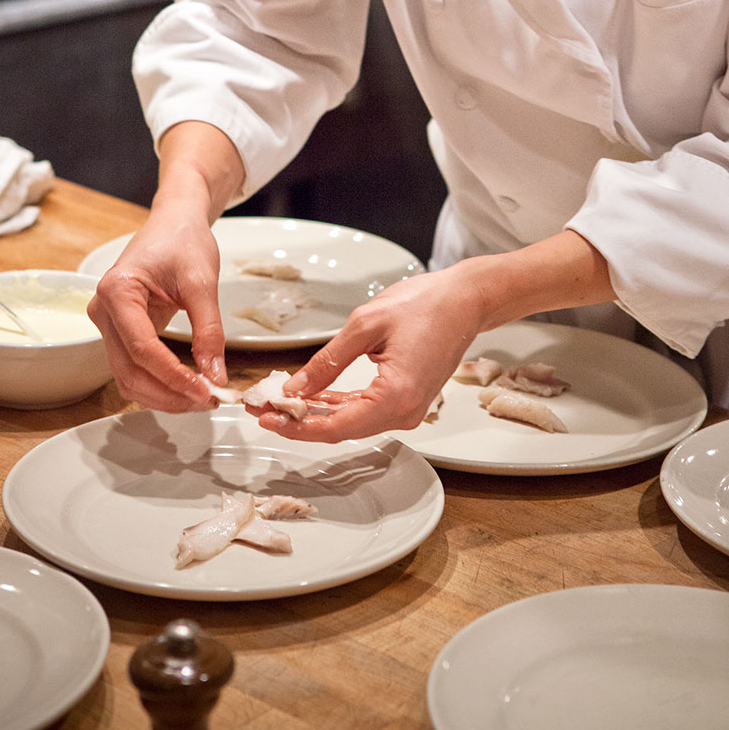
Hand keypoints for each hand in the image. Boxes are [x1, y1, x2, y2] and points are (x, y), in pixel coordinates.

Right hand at [88, 204, 223, 411]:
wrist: (175, 222)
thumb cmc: (184, 240)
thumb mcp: (202, 282)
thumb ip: (209, 330)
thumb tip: (215, 374)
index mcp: (117, 290)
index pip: (142, 348)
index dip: (173, 376)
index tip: (204, 391)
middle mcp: (103, 310)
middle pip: (129, 370)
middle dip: (168, 393)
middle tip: (207, 401)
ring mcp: (108, 322)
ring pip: (128, 376)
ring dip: (163, 394)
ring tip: (200, 398)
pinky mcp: (120, 330)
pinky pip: (134, 367)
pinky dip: (159, 382)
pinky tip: (187, 387)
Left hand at [255, 231, 615, 443]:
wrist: (467, 300)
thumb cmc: (425, 304)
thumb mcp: (365, 325)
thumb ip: (327, 362)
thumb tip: (294, 388)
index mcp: (394, 398)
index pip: (334, 426)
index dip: (295, 425)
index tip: (264, 416)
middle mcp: (404, 413)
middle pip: (340, 429)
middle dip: (298, 420)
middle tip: (261, 408)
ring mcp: (408, 409)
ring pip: (351, 421)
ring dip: (315, 413)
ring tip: (278, 401)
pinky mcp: (407, 400)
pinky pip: (365, 410)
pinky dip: (337, 404)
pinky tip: (311, 396)